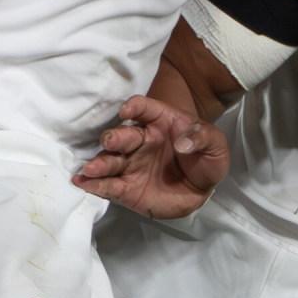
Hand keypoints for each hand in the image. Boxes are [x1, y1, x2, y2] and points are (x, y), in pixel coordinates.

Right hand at [74, 97, 229, 218]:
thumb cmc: (207, 159)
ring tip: (89, 169)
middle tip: (109, 142)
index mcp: (160, 122)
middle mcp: (141, 140)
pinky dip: (94, 185)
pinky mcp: (127, 188)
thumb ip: (202, 137)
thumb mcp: (216, 145)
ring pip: (110, 160)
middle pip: (122, 134)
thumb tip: (183, 141)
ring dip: (98, 163)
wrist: (203, 190)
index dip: (134, 106)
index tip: (126, 111)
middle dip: (113, 137)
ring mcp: (131, 164)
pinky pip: (109, 186)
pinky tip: (82, 183)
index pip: (144, 108)